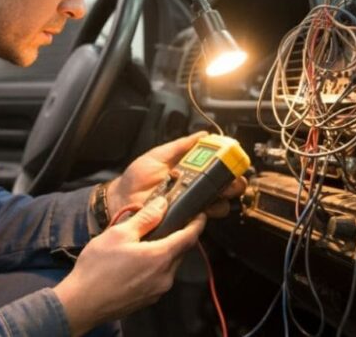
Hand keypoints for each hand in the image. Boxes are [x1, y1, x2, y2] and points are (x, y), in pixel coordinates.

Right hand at [53, 196, 205, 333]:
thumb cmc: (97, 267)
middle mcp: (165, 277)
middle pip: (180, 251)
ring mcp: (157, 291)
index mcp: (160, 257)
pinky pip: (159, 277)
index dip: (197, 223)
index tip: (200, 214)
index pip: (190, 237)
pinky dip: (155, 266)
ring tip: (144, 242)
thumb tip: (162, 205)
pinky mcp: (148, 299)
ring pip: (169, 265)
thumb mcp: (119, 234)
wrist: (82, 303)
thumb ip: (145, 218)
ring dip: (164, 252)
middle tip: (165, 224)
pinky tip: (136, 261)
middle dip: (177, 236)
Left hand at [107, 131, 247, 218]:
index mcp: (192, 172)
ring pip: (220, 205)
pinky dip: (206, 213)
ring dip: (222, 197)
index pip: (218, 168)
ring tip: (215, 190)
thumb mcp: (158, 155)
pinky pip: (203, 220)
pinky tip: (200, 205)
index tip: (232, 159)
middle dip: (234, 183)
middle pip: (227, 188)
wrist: (121, 199)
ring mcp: (192, 206)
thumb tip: (202, 135)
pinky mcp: (185, 221)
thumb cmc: (136, 178)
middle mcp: (195, 190)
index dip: (230, 164)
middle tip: (229, 178)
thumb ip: (180, 146)